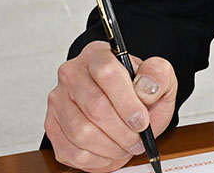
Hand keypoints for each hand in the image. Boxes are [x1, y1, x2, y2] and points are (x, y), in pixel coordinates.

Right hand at [45, 41, 176, 172]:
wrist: (125, 109)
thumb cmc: (140, 93)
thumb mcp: (160, 79)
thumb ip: (158, 76)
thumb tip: (146, 86)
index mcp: (97, 54)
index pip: (107, 72)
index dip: (127, 102)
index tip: (141, 121)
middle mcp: (72, 74)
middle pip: (95, 106)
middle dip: (122, 131)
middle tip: (138, 139)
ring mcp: (58, 100)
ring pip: (81, 132)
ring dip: (110, 146)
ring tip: (126, 145)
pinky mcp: (52, 126)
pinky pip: (72, 150)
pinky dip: (96, 158)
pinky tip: (110, 151)